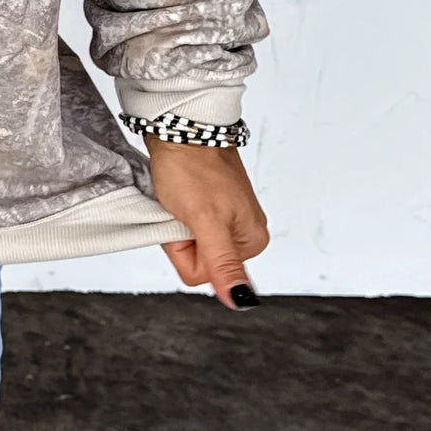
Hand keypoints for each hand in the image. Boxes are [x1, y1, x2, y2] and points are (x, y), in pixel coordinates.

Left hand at [145, 139, 268, 306]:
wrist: (181, 129)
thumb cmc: (193, 168)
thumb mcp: (206, 222)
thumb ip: (224, 265)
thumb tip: (243, 301)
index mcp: (253, 242)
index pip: (206, 275)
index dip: (187, 249)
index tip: (191, 220)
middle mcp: (245, 233)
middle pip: (198, 261)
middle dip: (181, 239)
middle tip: (184, 208)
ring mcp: (227, 220)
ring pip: (190, 244)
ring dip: (177, 226)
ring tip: (182, 200)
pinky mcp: (211, 208)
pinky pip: (187, 227)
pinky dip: (176, 215)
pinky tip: (180, 197)